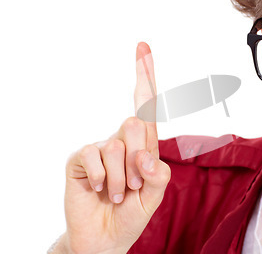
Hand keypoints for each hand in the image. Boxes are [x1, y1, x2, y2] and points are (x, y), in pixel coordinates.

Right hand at [56, 42, 170, 253]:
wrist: (105, 238)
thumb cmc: (132, 213)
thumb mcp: (155, 196)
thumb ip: (158, 175)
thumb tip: (146, 156)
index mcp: (145, 145)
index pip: (147, 105)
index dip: (146, 76)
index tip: (142, 48)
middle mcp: (124, 140)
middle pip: (135, 123)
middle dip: (138, 160)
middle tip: (132, 186)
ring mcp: (101, 148)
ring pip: (118, 144)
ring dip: (120, 178)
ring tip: (116, 194)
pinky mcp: (81, 158)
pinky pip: (94, 155)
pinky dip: (101, 178)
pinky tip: (97, 190)